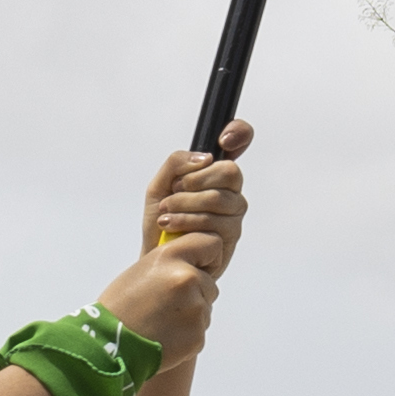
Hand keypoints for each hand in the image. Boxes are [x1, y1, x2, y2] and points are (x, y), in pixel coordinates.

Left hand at [101, 125, 249, 350]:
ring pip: (220, 199)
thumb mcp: (158, 187)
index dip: (240, 133)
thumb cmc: (159, 225)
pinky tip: (172, 228)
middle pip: (230, 173)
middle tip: (173, 193)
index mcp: (214, 174)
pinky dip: (187, 222)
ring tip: (165, 214)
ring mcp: (233, 216)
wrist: (155, 262)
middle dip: (195, 182)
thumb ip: (175, 164)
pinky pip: (215, 223)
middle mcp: (230, 192)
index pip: (239, 141)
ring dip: (185, 205)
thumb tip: (204, 158)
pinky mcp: (230, 239)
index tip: (225, 139)